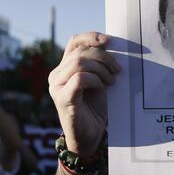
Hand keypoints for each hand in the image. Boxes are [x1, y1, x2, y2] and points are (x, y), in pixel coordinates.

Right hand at [47, 32, 119, 156]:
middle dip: (103, 57)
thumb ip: (98, 65)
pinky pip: (80, 79)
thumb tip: (110, 45)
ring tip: (111, 81)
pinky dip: (95, 80)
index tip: (108, 40)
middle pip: (80, 52)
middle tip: (117, 69)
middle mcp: (56, 75)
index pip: (74, 42)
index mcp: (64, 68)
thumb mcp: (98, 81)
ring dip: (101, 69)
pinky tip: (103, 87)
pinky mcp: (62, 99)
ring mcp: (56, 87)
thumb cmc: (94, 109)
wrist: (89, 137)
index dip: (90, 37)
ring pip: (79, 63)